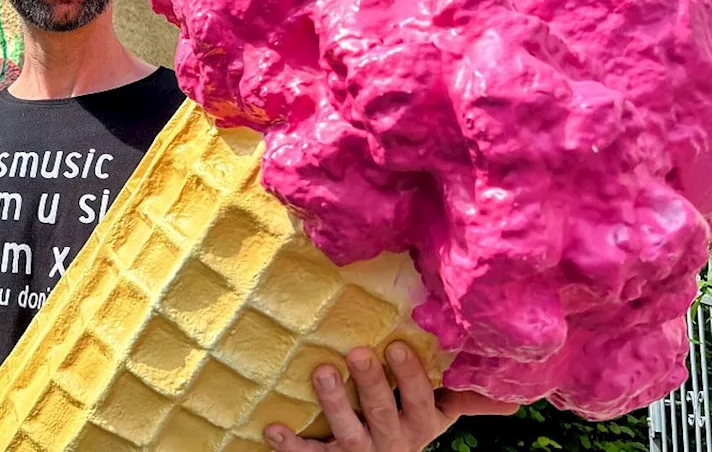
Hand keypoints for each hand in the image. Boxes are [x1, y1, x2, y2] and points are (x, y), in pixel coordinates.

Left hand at [263, 342, 518, 451]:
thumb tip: (514, 389)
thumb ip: (467, 397)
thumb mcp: (439, 415)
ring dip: (333, 403)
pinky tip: (273, 426)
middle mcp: (393, 443)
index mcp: (419, 425)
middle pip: (383, 413)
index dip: (410, 377)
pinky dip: (291, 444)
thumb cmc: (407, 427)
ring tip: (320, 371)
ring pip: (348, 432)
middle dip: (372, 383)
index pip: (421, 402)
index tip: (398, 345)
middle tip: (357, 351)